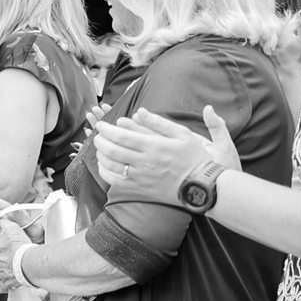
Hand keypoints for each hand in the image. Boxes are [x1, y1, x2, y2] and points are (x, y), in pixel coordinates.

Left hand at [92, 106, 233, 204]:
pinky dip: (105, 172)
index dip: (106, 129)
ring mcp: (141, 177)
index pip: (121, 136)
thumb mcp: (182, 134)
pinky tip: (104, 165)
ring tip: (99, 148)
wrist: (202, 185)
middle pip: (112, 150)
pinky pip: (115, 182)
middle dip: (100, 141)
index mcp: (154, 146)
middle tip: (97, 135)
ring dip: (100, 155)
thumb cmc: (194, 157)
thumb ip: (158, 122)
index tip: (101, 125)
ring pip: (111, 166)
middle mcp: (145, 162)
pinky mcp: (140, 189)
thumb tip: (139, 111)